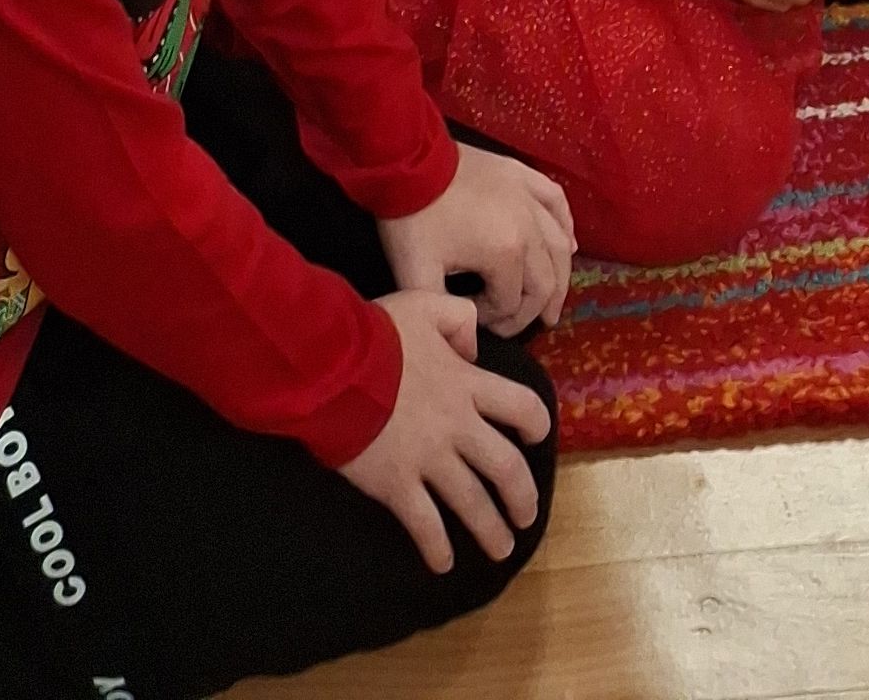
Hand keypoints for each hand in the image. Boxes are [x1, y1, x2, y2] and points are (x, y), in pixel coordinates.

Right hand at [341, 287, 550, 576]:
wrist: (332, 367)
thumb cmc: (376, 333)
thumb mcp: (427, 304)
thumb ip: (459, 319)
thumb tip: (474, 348)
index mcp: (467, 384)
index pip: (521, 406)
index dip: (535, 424)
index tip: (536, 438)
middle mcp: (457, 426)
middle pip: (505, 467)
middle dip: (521, 496)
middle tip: (526, 516)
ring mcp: (428, 459)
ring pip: (472, 503)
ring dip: (490, 529)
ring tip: (502, 549)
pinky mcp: (396, 485)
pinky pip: (424, 524)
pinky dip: (436, 547)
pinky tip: (443, 564)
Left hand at [379, 140, 575, 338]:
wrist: (407, 161)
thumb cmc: (412, 219)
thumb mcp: (416, 275)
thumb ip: (444, 310)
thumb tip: (466, 324)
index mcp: (506, 252)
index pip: (512, 302)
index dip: (495, 320)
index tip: (472, 318)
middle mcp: (529, 225)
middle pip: (545, 281)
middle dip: (530, 311)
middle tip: (512, 325)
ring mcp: (529, 196)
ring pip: (560, 245)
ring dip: (560, 279)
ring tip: (552, 305)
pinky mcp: (523, 175)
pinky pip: (557, 202)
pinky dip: (567, 226)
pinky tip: (570, 244)